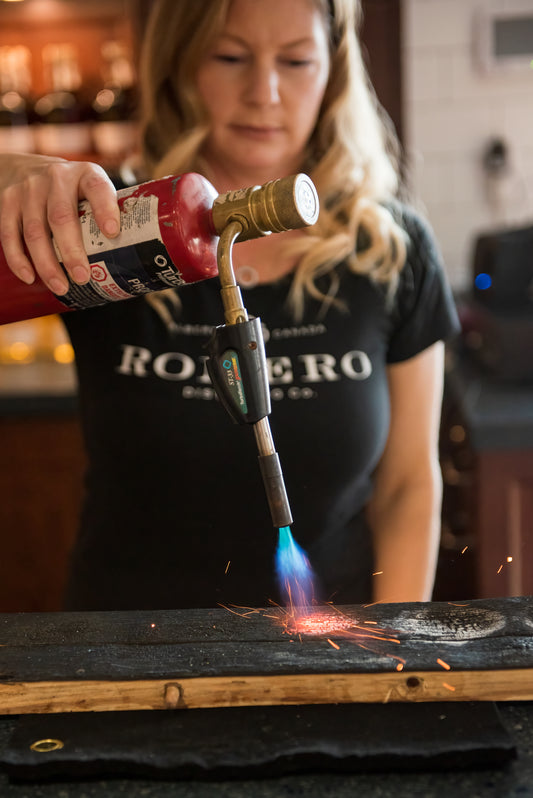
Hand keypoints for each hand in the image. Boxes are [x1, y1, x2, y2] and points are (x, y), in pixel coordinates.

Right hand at [0, 156, 120, 294]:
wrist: (23, 167)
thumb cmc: (70, 190)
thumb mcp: (90, 191)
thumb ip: (106, 215)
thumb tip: (133, 263)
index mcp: (85, 175)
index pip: (97, 188)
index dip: (105, 209)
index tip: (112, 233)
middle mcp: (55, 177)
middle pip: (61, 217)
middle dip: (72, 251)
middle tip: (83, 277)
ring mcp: (28, 189)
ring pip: (35, 231)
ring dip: (47, 263)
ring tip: (61, 287)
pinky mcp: (6, 201)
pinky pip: (9, 233)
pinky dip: (18, 259)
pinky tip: (30, 277)